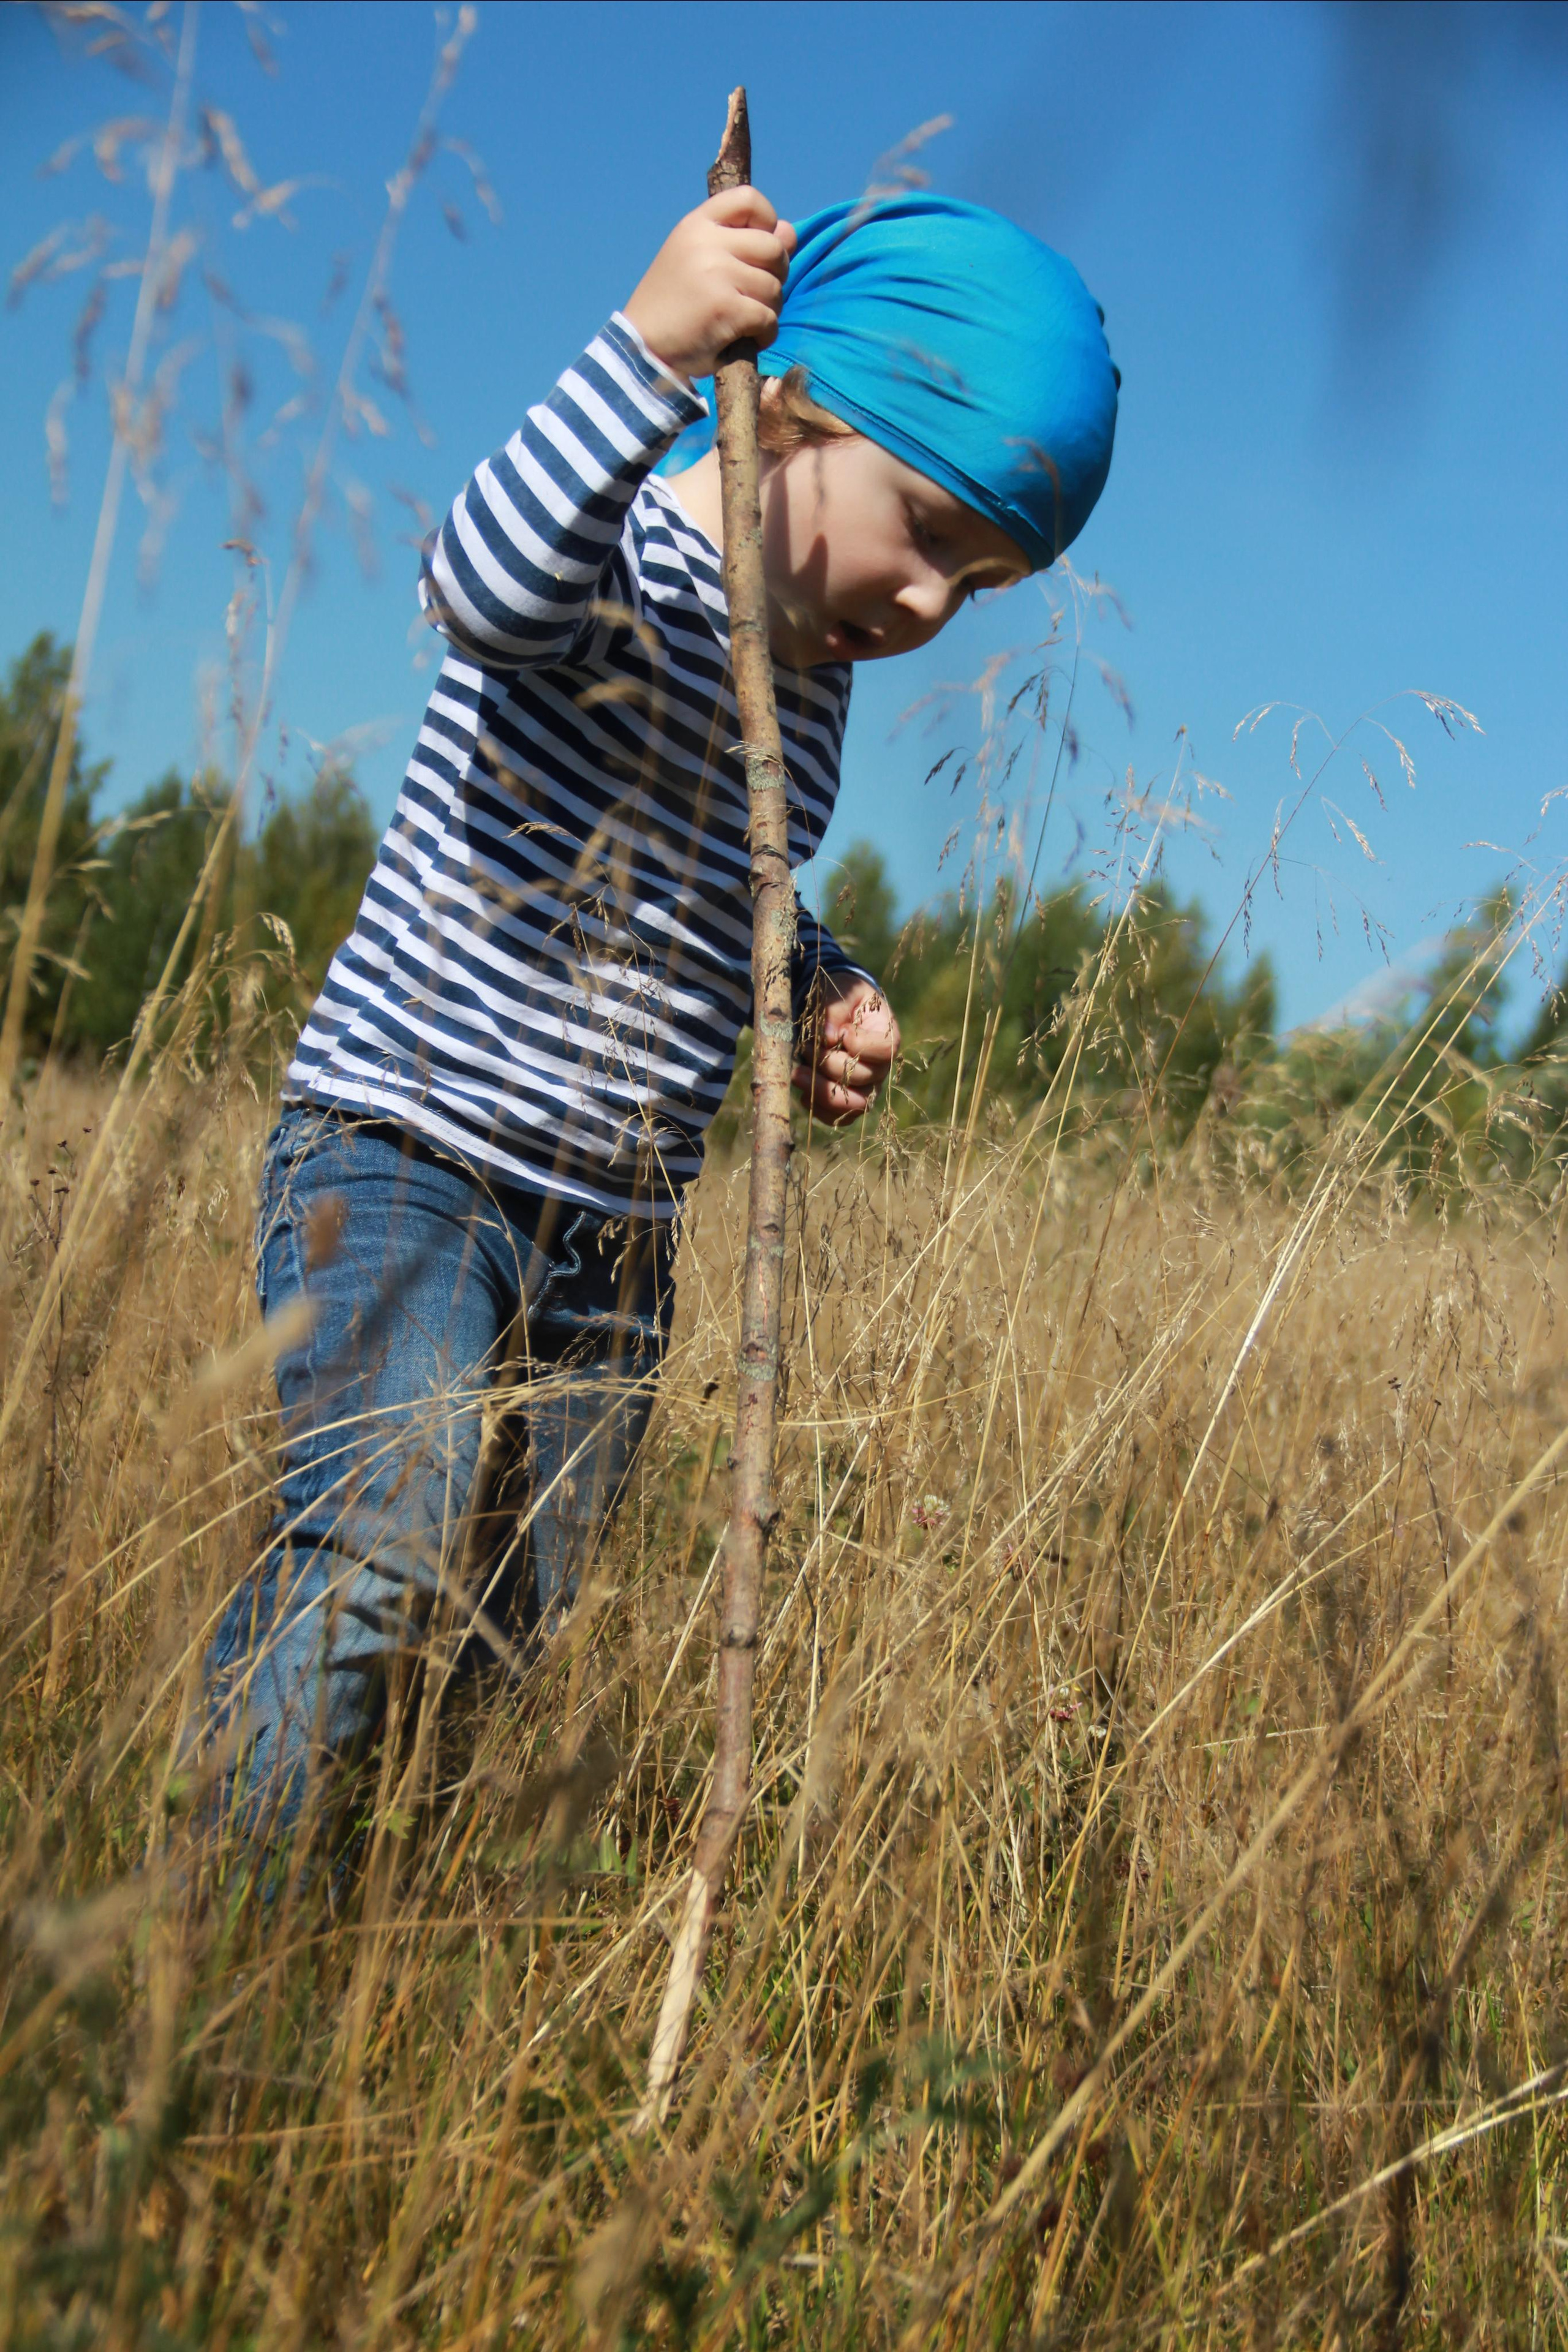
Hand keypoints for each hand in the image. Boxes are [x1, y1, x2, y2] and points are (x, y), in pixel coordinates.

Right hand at [623, 188, 795, 382]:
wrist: (643, 348)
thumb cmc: (677, 305)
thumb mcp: (700, 260)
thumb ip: (742, 243)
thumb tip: (790, 233)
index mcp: (697, 224)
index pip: (749, 200)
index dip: (767, 221)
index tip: (757, 251)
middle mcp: (706, 242)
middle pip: (774, 247)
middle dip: (776, 275)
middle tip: (756, 295)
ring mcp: (716, 274)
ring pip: (774, 287)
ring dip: (769, 309)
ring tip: (747, 320)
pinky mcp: (726, 308)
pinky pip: (769, 318)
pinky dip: (765, 334)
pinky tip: (748, 339)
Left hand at [793, 977, 900, 1126]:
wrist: (834, 1010)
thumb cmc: (842, 996)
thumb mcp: (841, 991)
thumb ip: (835, 1008)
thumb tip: (828, 1036)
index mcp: (887, 1035)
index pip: (885, 1050)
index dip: (860, 1045)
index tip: (840, 1031)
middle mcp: (880, 1066)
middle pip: (863, 1078)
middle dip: (830, 1064)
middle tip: (806, 1046)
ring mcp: (865, 1087)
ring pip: (853, 1104)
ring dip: (822, 1092)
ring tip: (797, 1073)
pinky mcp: (847, 1101)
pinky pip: (837, 1117)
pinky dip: (818, 1107)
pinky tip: (802, 1089)